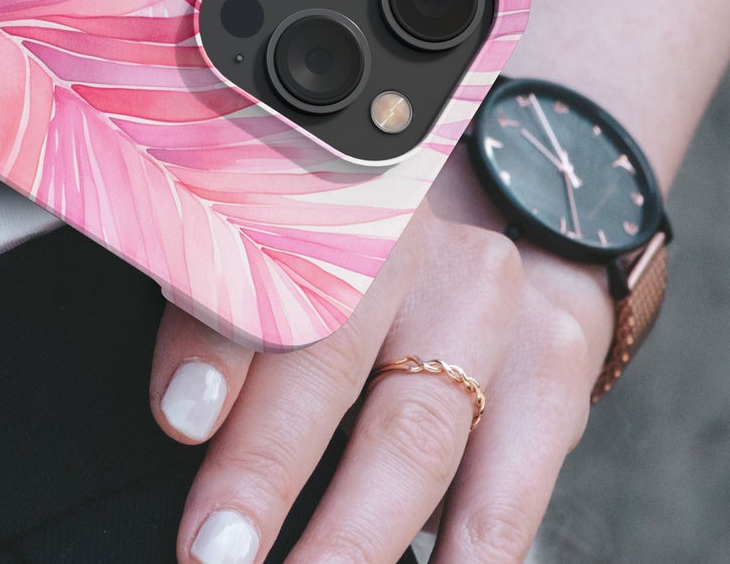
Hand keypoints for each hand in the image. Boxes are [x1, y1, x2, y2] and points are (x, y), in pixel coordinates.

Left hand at [148, 155, 614, 563]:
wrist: (487, 232)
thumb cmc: (341, 263)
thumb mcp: (269, 252)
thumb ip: (216, 313)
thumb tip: (184, 411)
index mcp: (320, 201)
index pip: (261, 263)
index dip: (217, 343)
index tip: (179, 418)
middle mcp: (411, 240)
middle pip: (334, 354)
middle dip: (268, 466)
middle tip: (217, 550)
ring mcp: (490, 304)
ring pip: (417, 434)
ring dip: (355, 532)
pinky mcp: (550, 364)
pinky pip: (509, 485)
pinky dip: (466, 551)